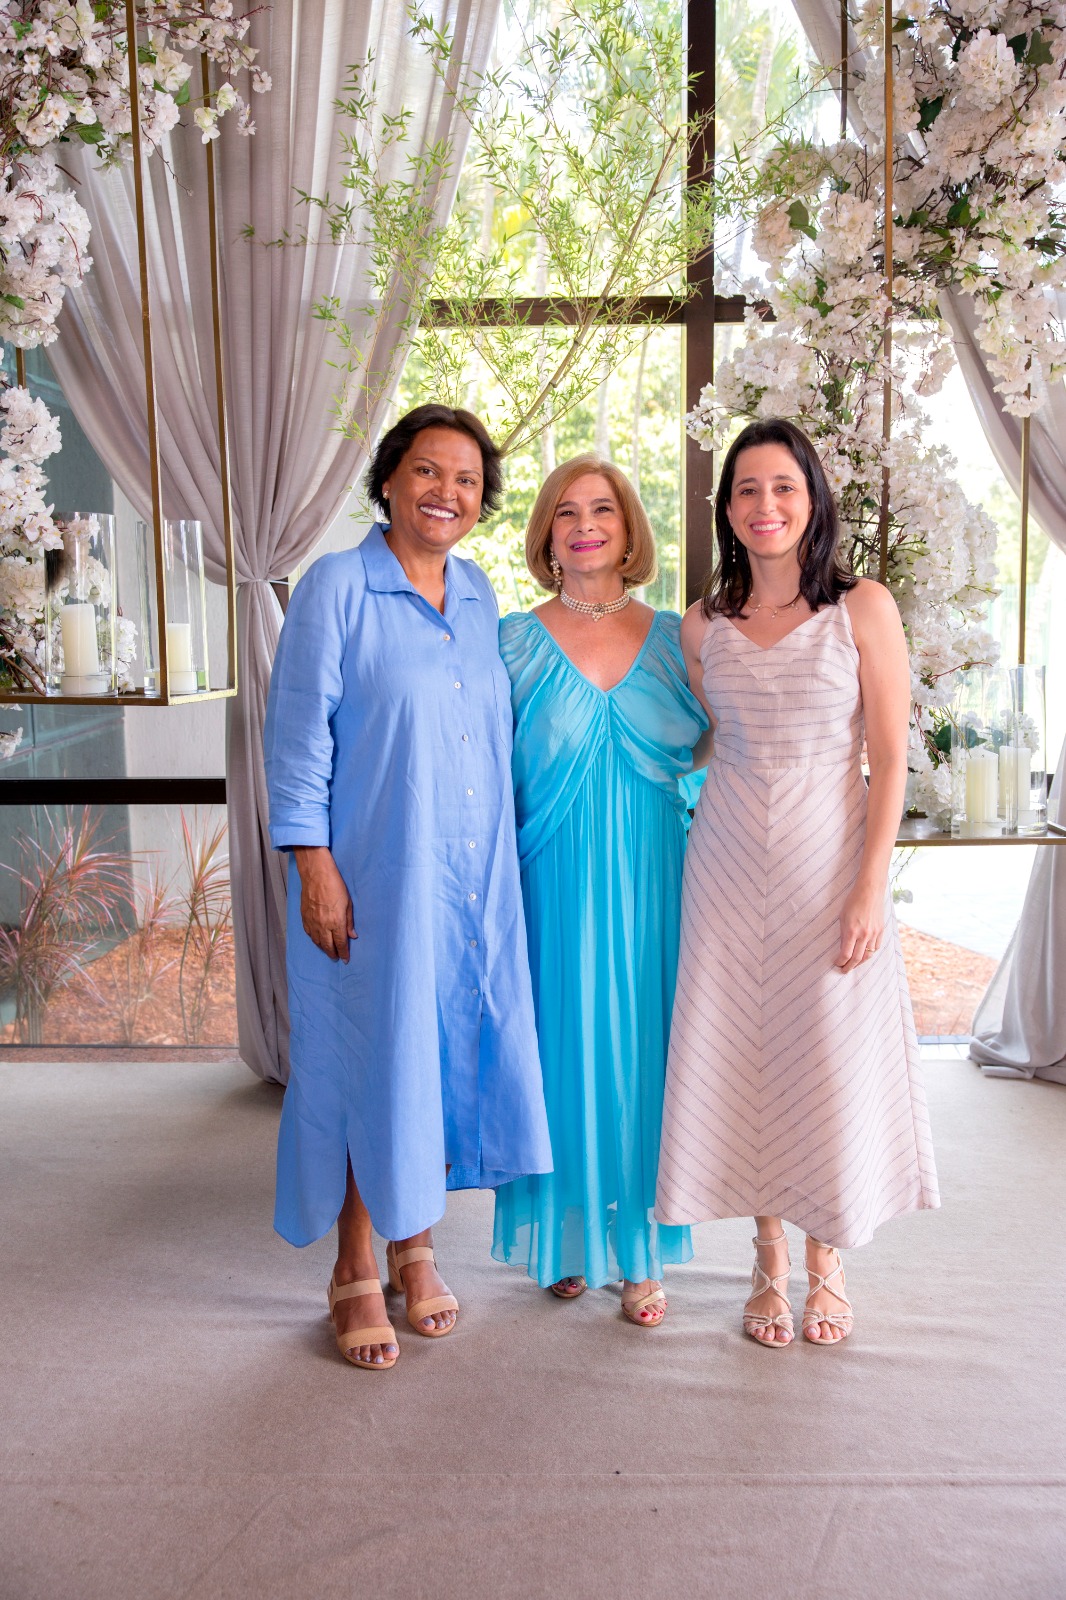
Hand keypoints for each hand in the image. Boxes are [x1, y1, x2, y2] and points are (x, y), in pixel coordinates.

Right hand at [293, 847, 355, 961]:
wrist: (316, 874)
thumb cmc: (335, 885)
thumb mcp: (348, 903)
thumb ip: (349, 921)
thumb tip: (353, 936)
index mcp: (336, 922)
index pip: (340, 943)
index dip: (343, 953)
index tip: (346, 959)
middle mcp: (323, 925)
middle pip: (328, 945)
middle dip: (333, 953)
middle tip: (336, 958)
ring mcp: (312, 922)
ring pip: (317, 941)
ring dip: (323, 948)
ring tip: (328, 951)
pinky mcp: (304, 917)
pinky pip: (309, 933)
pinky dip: (314, 939)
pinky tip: (317, 940)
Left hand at [835, 878, 884, 972]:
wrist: (870, 891)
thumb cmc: (853, 901)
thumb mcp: (842, 917)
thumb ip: (843, 933)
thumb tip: (842, 947)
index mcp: (852, 931)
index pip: (846, 954)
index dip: (840, 962)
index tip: (837, 964)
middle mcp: (864, 934)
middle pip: (857, 958)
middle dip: (849, 966)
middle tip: (844, 970)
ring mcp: (874, 933)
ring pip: (868, 955)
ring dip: (860, 962)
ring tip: (854, 964)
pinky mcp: (881, 930)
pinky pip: (876, 947)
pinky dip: (870, 953)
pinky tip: (865, 954)